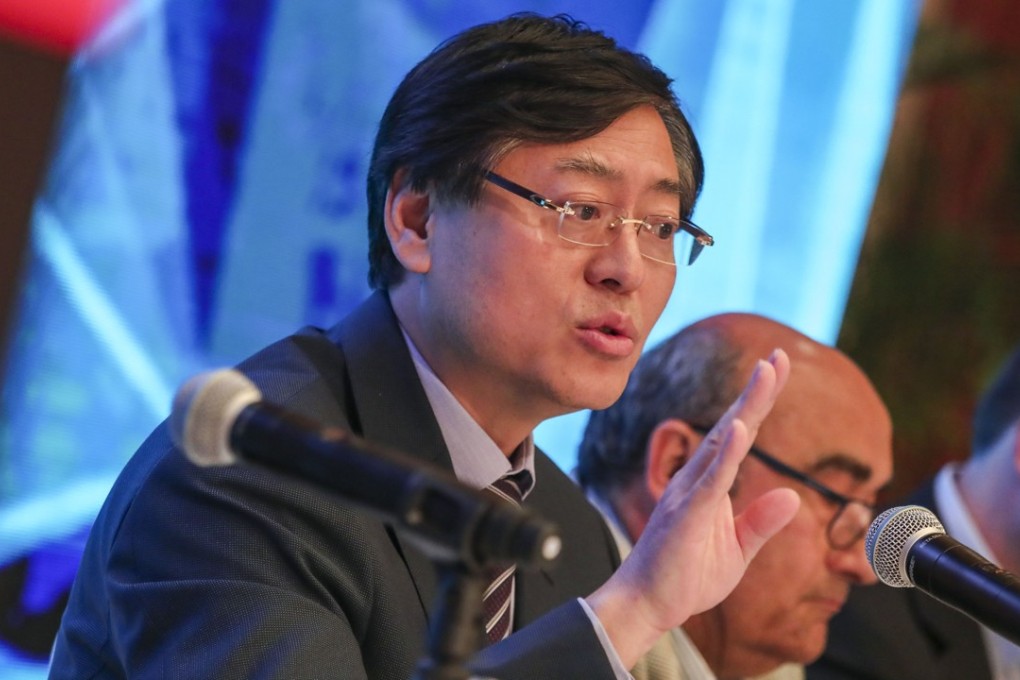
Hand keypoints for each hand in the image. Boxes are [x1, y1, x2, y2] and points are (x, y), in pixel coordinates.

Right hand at [585, 349, 800, 667]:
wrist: (648, 604)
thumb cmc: (685, 577)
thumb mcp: (736, 549)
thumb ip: (761, 522)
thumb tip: (793, 496)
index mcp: (710, 485)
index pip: (740, 436)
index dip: (759, 402)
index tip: (777, 367)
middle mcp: (698, 480)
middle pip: (733, 426)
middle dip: (758, 391)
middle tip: (779, 356)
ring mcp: (690, 494)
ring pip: (723, 443)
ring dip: (746, 408)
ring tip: (765, 375)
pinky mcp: (686, 514)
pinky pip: (710, 480)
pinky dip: (726, 453)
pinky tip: (740, 430)